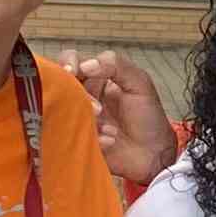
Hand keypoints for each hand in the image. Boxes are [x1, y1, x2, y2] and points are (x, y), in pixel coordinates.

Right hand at [64, 53, 174, 187]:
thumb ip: (116, 65)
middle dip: (76, 95)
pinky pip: (68, 134)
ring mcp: (77, 118)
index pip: (71, 61)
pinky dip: (92, 136)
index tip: (71, 72)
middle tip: (98, 109)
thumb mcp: (140, 84)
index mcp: (96, 79)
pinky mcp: (76, 139)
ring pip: (61, 110)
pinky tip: (109, 140)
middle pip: (61, 86)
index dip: (67, 64)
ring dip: (84, 117)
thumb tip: (86, 64)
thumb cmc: (149, 119)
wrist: (154, 154)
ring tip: (109, 129)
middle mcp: (82, 96)